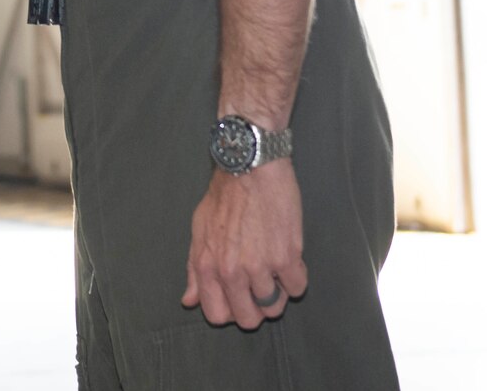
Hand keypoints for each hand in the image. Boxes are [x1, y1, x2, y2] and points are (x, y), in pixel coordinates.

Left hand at [180, 160, 307, 329]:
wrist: (250, 168)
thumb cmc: (223, 196)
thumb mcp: (199, 230)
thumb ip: (194, 269)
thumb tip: (189, 300)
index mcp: (207, 266)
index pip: (217, 315)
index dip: (230, 310)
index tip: (239, 298)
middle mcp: (231, 272)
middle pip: (249, 319)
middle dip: (256, 308)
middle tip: (260, 286)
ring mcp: (260, 267)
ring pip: (275, 307)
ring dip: (278, 292)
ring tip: (275, 269)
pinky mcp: (287, 257)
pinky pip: (297, 288)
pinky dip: (296, 279)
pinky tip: (289, 260)